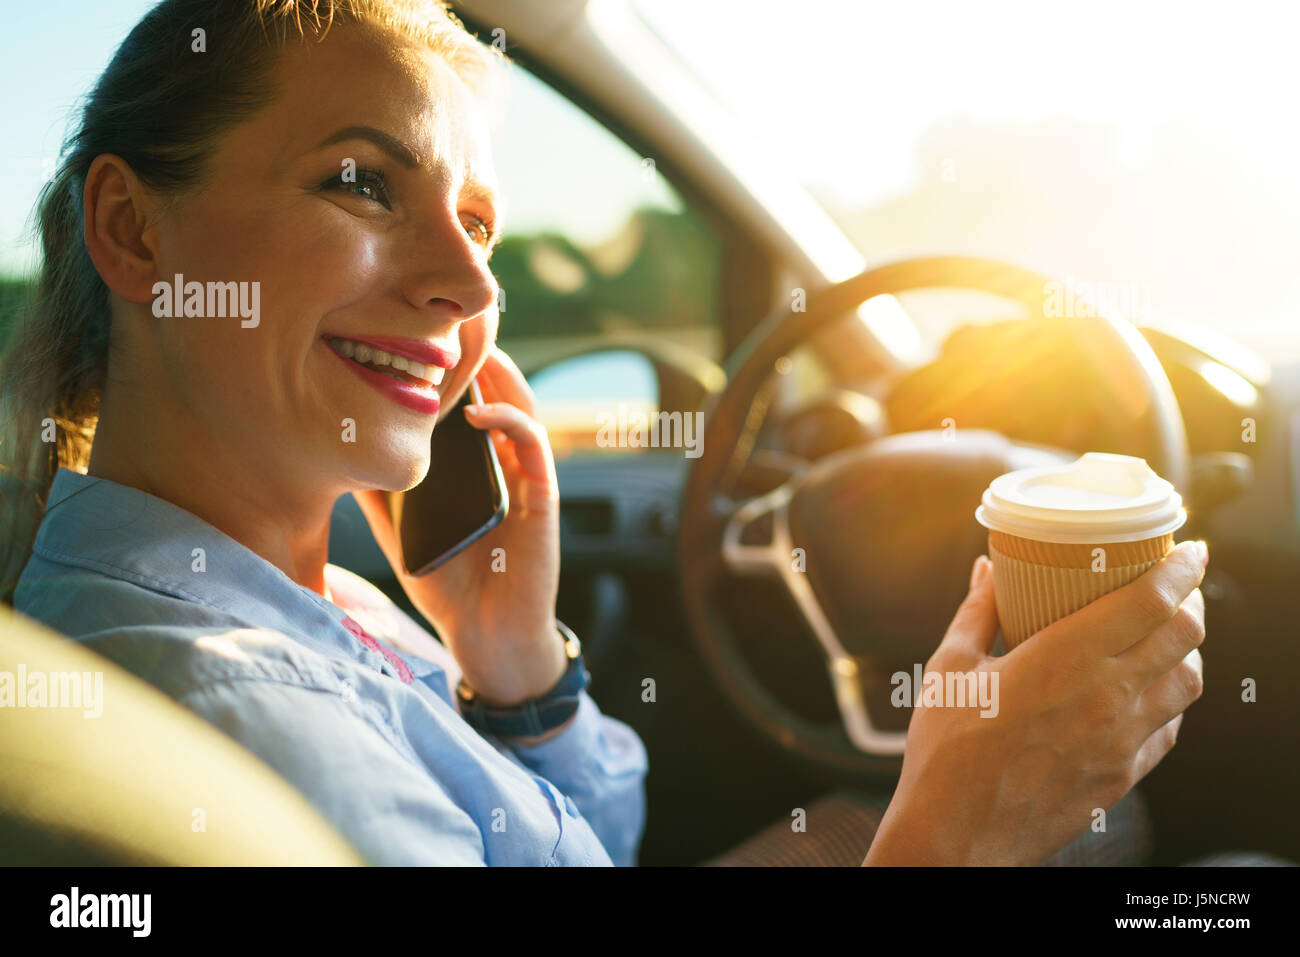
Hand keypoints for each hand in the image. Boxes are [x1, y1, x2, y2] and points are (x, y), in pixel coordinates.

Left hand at [354, 346, 565, 707]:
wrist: (485, 636)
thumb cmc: (450, 585)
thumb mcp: (402, 531)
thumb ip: (381, 495)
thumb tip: (340, 454)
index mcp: (477, 469)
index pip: (471, 405)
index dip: (455, 370)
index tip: (422, 337)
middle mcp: (505, 466)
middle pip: (501, 395)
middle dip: (481, 356)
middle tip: (450, 321)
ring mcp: (527, 480)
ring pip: (523, 409)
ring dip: (500, 375)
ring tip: (470, 347)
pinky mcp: (542, 500)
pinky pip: (534, 448)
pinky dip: (511, 422)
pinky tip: (479, 412)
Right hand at [865, 540, 1207, 865]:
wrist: (956, 834)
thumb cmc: (946, 751)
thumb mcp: (950, 668)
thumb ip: (976, 612)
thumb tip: (986, 570)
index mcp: (1065, 658)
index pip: (1151, 600)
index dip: (1182, 569)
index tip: (1190, 549)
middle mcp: (1107, 696)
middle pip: (1183, 634)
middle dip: (1191, 599)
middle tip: (1179, 584)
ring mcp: (1122, 740)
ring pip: (1188, 681)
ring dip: (1188, 648)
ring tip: (1170, 633)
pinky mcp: (1123, 775)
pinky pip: (1169, 727)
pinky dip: (1171, 698)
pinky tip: (1149, 689)